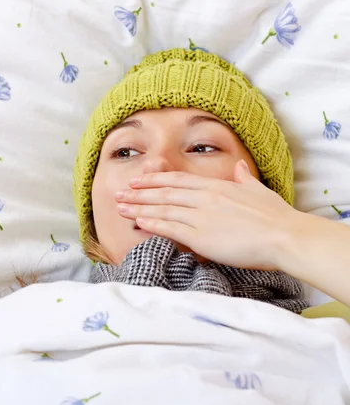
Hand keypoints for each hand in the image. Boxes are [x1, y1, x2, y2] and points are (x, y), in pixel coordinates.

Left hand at [115, 160, 301, 270]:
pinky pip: (170, 229)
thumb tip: (240, 167)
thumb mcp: (259, 190)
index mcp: (216, 186)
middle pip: (164, 193)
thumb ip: (244, 178)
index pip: (177, 180)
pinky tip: (138, 223)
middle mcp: (204, 198)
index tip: (137, 179)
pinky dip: (152, 225)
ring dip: (139, 208)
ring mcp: (201, 217)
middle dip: (139, 193)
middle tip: (118, 193)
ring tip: (120, 207)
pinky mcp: (201, 237)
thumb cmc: (276, 216)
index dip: (154, 179)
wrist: (285, 237)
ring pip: (162, 210)